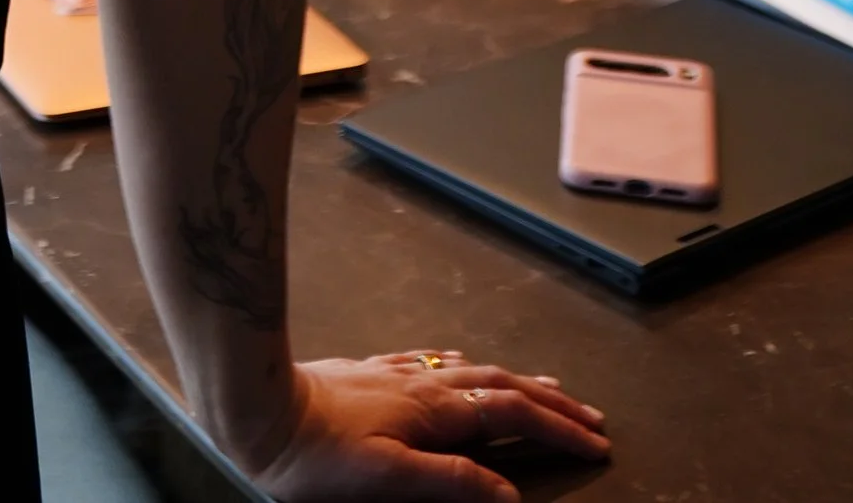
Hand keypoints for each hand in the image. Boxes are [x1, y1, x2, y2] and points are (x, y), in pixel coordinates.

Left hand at [250, 352, 609, 497]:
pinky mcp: (370, 372)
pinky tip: (461, 366)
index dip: (557, 429)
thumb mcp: (389, 480)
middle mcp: (421, 384)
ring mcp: (396, 373)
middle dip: (550, 403)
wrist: (256, 406)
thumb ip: (452, 482)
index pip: (511, 415)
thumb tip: (509, 492)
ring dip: (515, 382)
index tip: (596, 442)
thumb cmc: (315, 454)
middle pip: (501, 386)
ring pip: (471, 371)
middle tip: (590, 417)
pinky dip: (465, 368)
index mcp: (432, 411)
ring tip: (545, 388)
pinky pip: (433, 363)